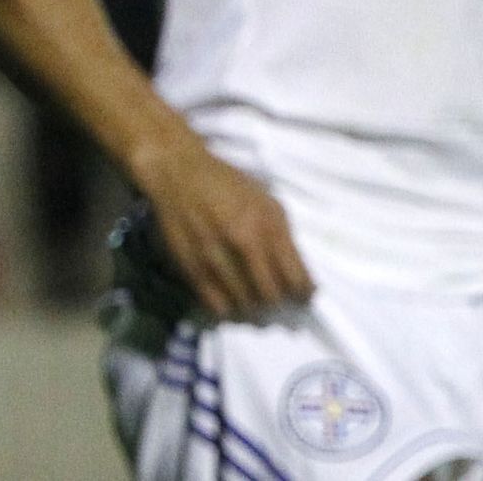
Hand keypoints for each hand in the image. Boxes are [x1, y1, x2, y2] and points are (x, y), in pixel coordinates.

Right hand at [132, 126, 314, 320]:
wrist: (178, 173)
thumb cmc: (228, 183)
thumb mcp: (266, 200)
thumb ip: (283, 235)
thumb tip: (296, 271)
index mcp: (267, 225)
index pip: (296, 279)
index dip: (304, 294)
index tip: (302, 296)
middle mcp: (243, 243)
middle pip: (272, 297)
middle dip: (280, 304)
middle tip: (279, 302)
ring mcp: (216, 257)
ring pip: (245, 305)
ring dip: (254, 309)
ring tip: (256, 304)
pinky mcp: (192, 267)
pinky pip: (217, 305)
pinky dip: (229, 310)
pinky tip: (232, 302)